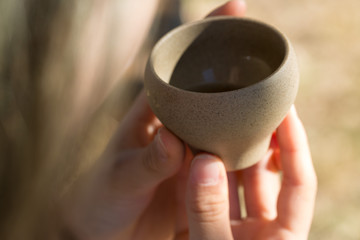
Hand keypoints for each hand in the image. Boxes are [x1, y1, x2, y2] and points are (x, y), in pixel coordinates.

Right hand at [184, 106, 316, 239]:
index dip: (295, 145)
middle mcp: (257, 230)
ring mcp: (228, 228)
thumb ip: (210, 211)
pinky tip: (185, 147)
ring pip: (227, 181)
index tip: (286, 111)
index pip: (298, 183)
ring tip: (211, 123)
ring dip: (217, 154)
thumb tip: (205, 161)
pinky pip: (196, 193)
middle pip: (260, 175)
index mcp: (281, 238)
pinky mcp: (198, 227)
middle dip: (252, 141)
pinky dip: (190, 172)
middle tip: (244, 108)